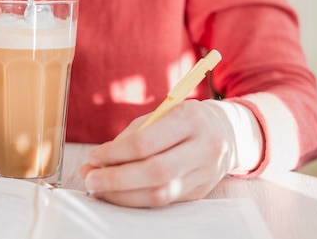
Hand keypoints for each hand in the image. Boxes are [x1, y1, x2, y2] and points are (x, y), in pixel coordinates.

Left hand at [79, 100, 237, 207]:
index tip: (93, 157)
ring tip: (99, 189)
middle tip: (90, 179)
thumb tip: (95, 162)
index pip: (146, 142)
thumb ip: (130, 137)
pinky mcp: (200, 191)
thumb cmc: (182, 120)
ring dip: (123, 195)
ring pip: (160, 193)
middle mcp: (203, 147)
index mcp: (189, 119)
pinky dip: (137, 200)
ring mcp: (205, 173)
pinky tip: (118, 194)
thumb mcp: (159, 115)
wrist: (226, 133)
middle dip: (116, 179)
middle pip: (155, 172)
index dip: (115, 153)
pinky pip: (165, 201)